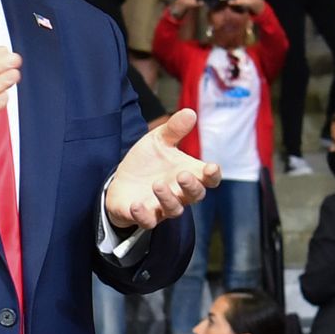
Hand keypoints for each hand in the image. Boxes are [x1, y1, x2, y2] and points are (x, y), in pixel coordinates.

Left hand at [104, 110, 222, 230]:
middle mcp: (179, 193)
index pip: (209, 179)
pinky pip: (148, 221)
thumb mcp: (158, 141)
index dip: (213, 175)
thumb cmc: (147, 163)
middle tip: (182, 174)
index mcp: (188, 174)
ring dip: (167, 198)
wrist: (121, 182)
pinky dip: (143, 215)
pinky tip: (137, 205)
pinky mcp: (143, 216)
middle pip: (196, 195)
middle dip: (192, 187)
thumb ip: (174, 129)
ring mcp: (162, 207)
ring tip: (157, 184)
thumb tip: (190, 112)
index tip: (211, 168)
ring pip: (174, 210)